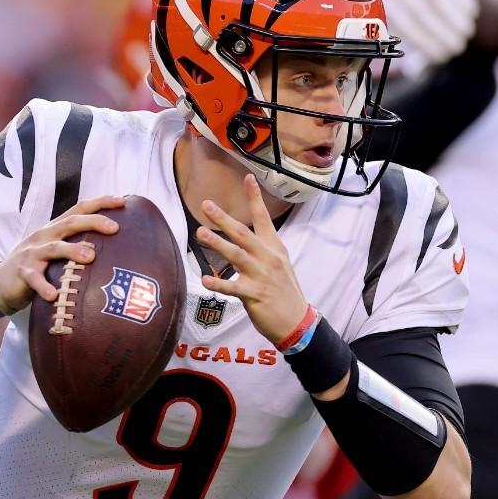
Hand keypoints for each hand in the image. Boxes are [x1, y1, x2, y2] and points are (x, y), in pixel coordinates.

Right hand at [0, 195, 124, 312]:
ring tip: (90, 256)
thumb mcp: (57, 250)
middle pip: (70, 223)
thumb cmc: (38, 265)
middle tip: (115, 228)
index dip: (100, 203)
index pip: (79, 209)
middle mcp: (45, 235)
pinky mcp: (22, 272)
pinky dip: (44, 286)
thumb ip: (78, 244)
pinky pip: (34, 278)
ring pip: (54, 248)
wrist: (1, 282)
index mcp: (56, 228)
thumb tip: (114, 247)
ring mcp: (32, 253)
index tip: (122, 202)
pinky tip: (54, 295)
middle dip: (93, 222)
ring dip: (72, 250)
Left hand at [195, 175, 309, 343]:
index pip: (263, 218)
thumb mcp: (280, 264)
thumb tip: (244, 238)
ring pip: (237, 255)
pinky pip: (233, 287)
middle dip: (224, 218)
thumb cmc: (285, 291)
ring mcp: (261, 275)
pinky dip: (218, 283)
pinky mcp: (254, 294)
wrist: (297, 320)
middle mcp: (268, 257)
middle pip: (243, 233)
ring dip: (218, 243)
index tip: (248, 178)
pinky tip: (205, 279)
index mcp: (274, 247)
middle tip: (207, 205)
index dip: (255, 198)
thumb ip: (263, 249)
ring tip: (200, 233)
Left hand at [375, 0, 478, 73]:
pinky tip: (471, 15)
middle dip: (442, 33)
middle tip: (457, 49)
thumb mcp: (404, 21)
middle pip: (421, 11)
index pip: (405, 25)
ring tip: (465, 35)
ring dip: (455, 19)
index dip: (425, 44)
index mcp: (383, 0)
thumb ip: (411, 45)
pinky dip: (463, 0)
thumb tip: (415, 72)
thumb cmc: (407, 3)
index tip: (442, 57)